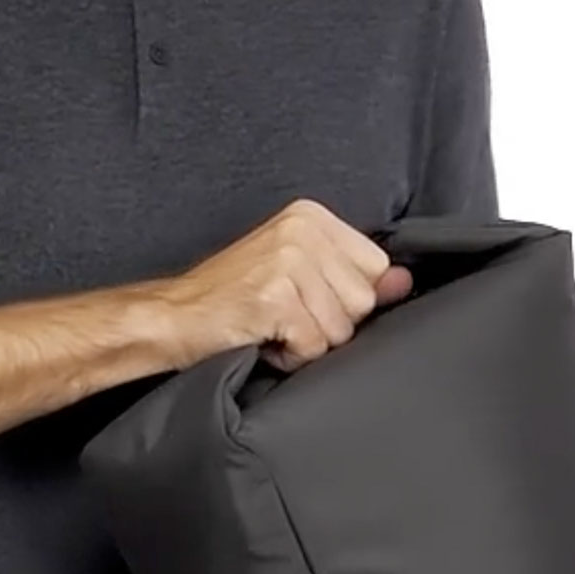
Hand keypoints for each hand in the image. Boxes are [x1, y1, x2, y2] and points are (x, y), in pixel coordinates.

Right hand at [155, 198, 413, 372]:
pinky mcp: (275, 296)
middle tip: (282, 316)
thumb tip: (404, 282)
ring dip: (307, 343)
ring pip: (342, 329)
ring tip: (269, 327)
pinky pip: (314, 346)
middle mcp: (302, 230)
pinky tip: (261, 339)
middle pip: (364, 302)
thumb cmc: (229, 299)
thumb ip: (352, 277)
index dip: (344, 299)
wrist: (170, 317)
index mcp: (310, 216)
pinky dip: (289, 357)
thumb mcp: (296, 275)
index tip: (302, 299)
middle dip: (328, 324)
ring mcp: (288, 261)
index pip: (377, 268)